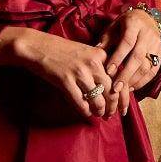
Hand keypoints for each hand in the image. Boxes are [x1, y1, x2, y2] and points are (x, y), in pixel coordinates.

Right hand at [8, 27, 126, 119]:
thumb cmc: (60, 50)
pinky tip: (86, 114)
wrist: (37, 46)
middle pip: (112, 92)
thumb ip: (99, 65)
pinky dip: (85, 112)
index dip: (124, 97)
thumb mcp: (85, 52)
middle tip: (111, 115)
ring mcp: (79, 73)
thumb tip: (111, 86)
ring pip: (98, 99)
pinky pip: (81, 103)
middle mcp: (93, 63)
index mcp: (100, 55)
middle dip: (113, 107)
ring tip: (99, 115)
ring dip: (100, 111)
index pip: (120, 78)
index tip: (123, 107)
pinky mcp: (66, 81)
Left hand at [102, 8, 160, 100]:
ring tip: (123, 89)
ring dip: (134, 80)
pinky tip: (133, 87)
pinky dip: (143, 81)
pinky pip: (154, 70)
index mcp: (134, 24)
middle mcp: (148, 34)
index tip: (108, 71)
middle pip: (138, 57)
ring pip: (147, 66)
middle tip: (116, 88)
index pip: (127, 43)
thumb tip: (96, 55)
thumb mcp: (113, 27)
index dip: (118, 58)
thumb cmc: (125, 24)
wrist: (146, 18)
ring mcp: (157, 44)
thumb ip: (106, 40)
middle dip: (126, 74)